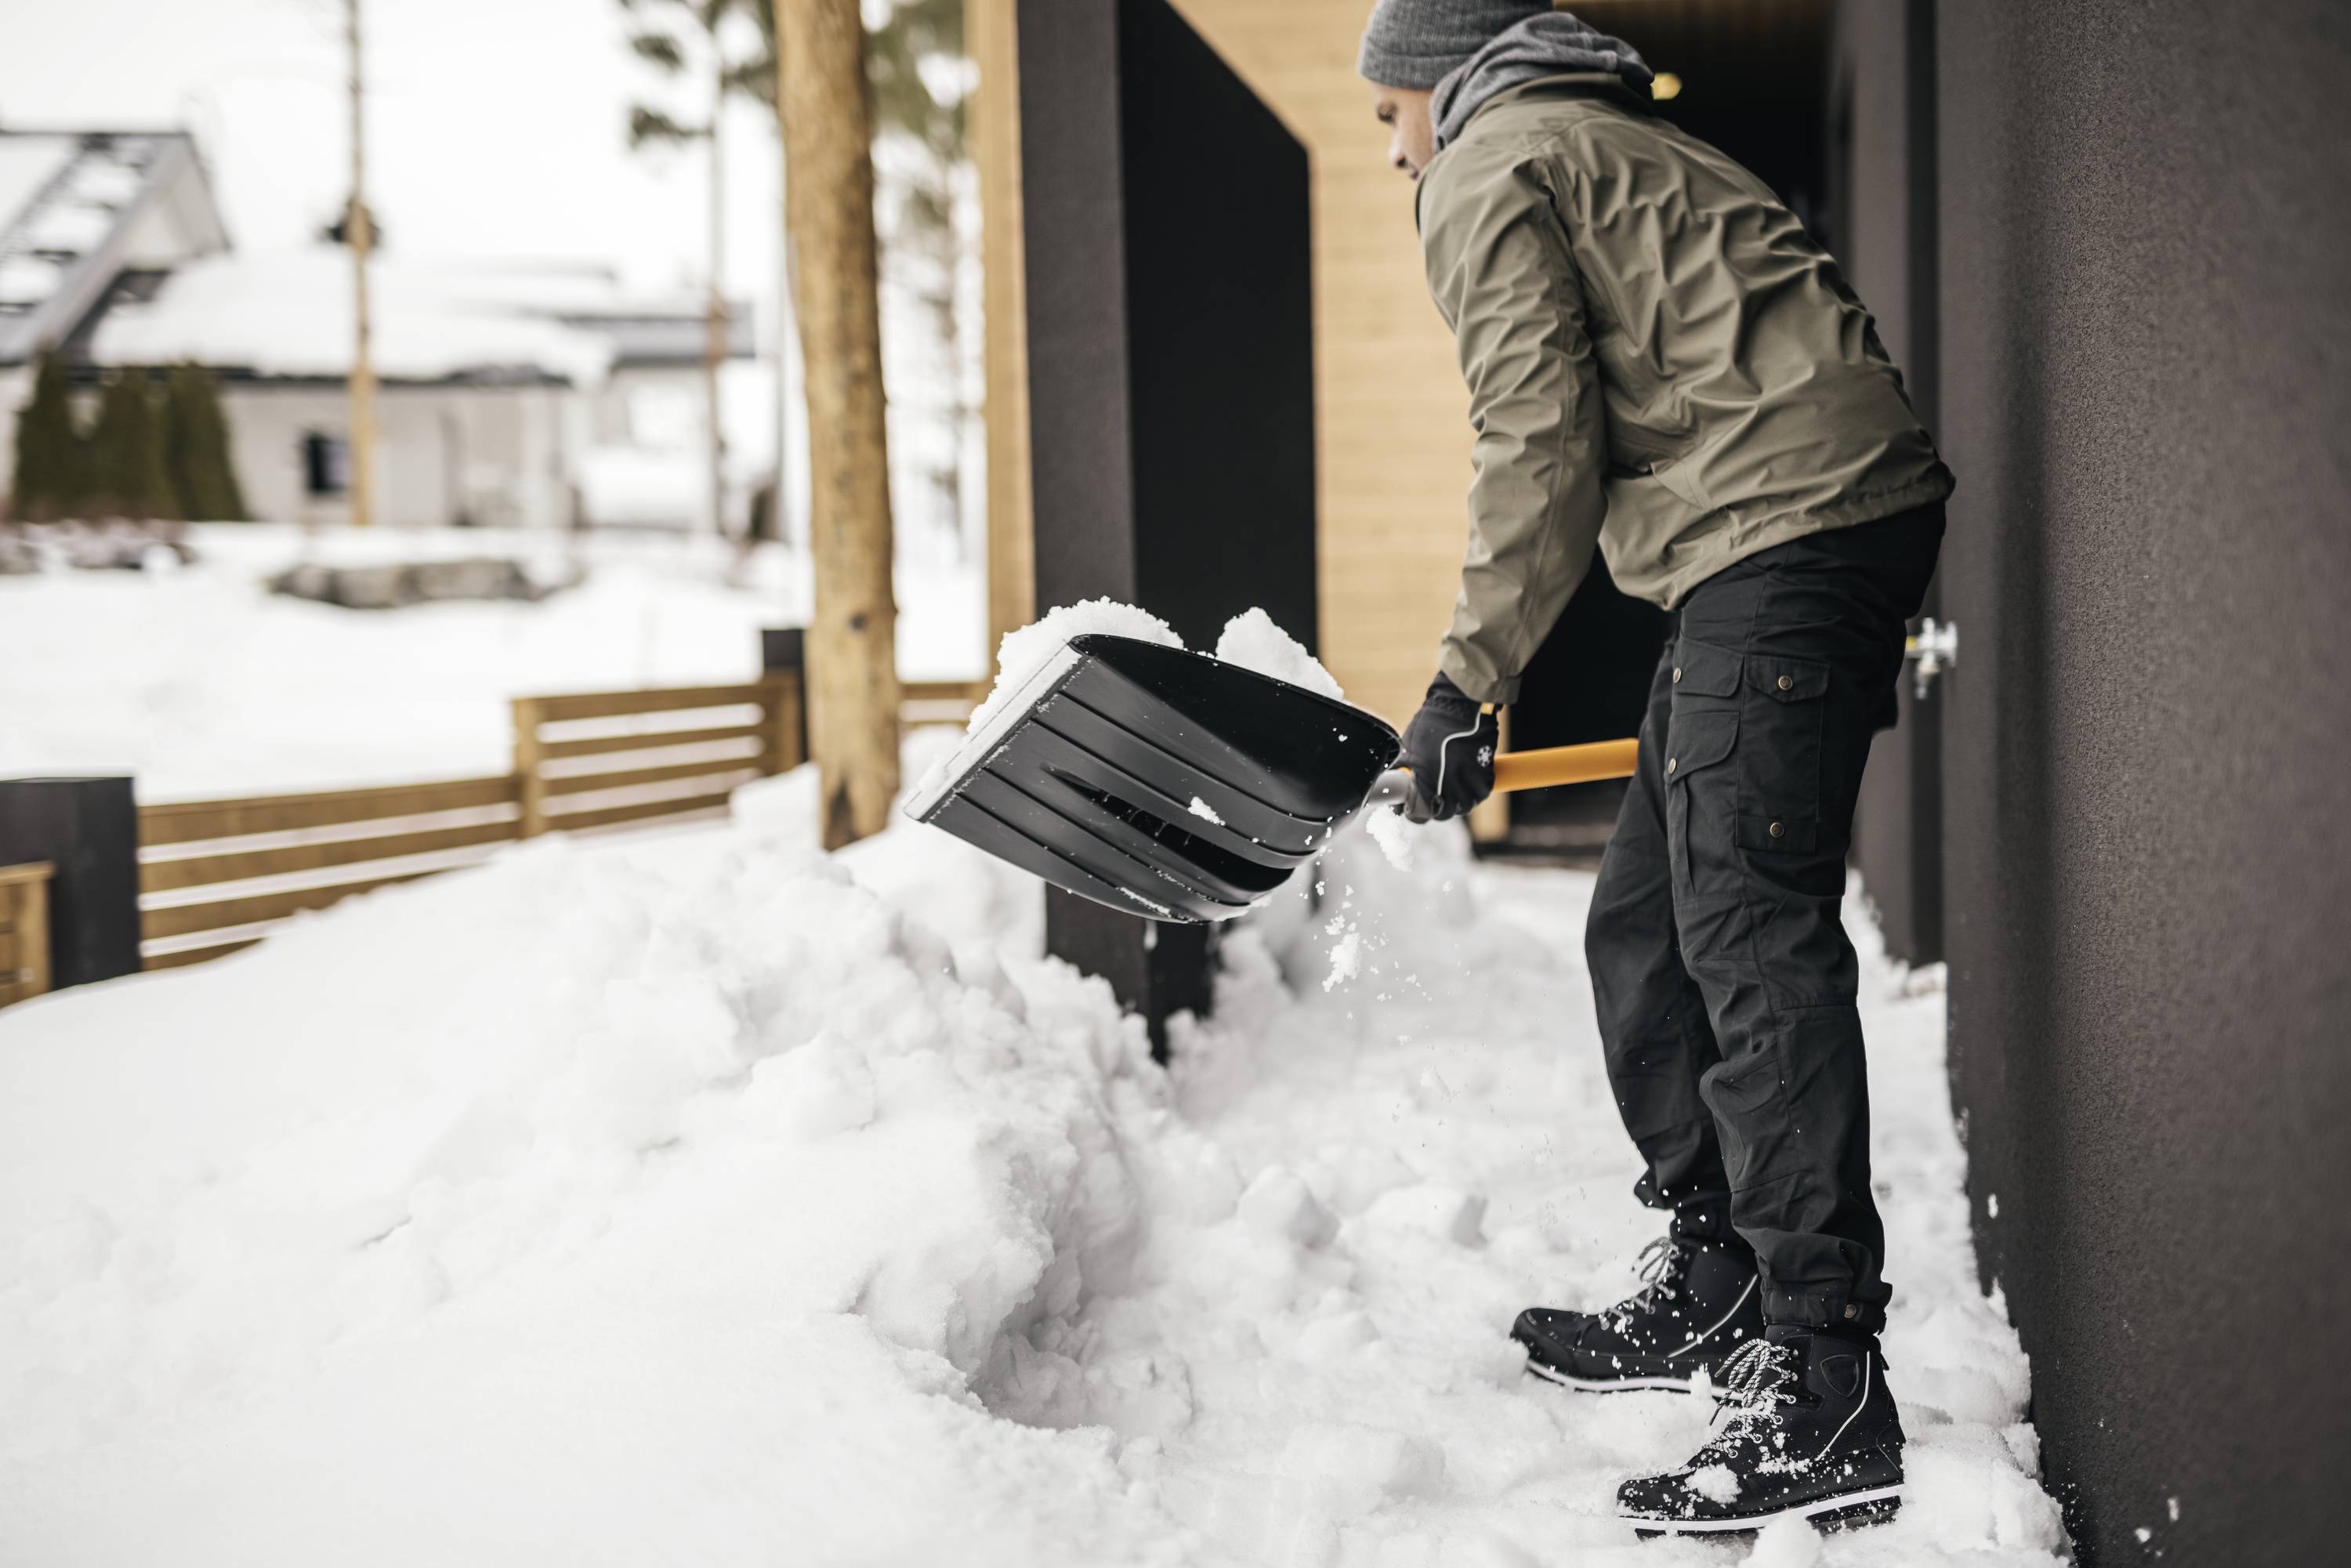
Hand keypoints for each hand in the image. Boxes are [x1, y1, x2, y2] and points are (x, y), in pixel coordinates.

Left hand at [1397, 672, 1497, 821]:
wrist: (1459, 706)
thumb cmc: (1430, 725)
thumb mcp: (1408, 749)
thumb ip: (1405, 772)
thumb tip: (1396, 786)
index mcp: (1425, 782)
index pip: (1420, 815)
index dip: (1416, 813)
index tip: (1415, 807)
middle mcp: (1448, 786)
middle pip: (1446, 814)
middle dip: (1439, 809)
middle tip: (1435, 798)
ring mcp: (1469, 781)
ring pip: (1466, 805)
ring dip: (1459, 802)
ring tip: (1453, 790)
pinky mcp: (1486, 772)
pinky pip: (1482, 792)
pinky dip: (1476, 791)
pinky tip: (1468, 781)